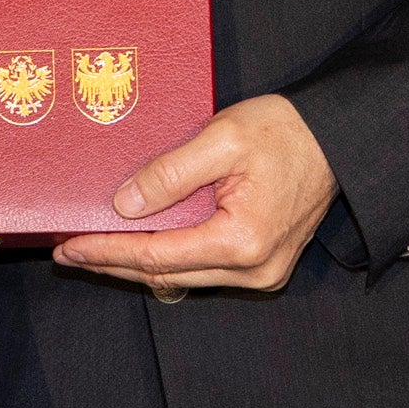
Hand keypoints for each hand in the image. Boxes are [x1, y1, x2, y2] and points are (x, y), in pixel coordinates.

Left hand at [55, 92, 338, 296]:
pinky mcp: (263, 265)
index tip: (68, 248)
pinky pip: (203, 267)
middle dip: (114, 263)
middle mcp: (254, 270)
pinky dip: (168, 256)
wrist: (339, 139)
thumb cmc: (286, 132)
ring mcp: (262, 273)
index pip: (156, 256)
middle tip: (69, 252)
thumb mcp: (223, 139)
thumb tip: (124, 205)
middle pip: (165, 274)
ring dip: (139, 262)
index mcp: (243, 241)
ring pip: (183, 275)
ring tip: (95, 246)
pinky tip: (140, 241)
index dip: (106, 252)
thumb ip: (171, 173)